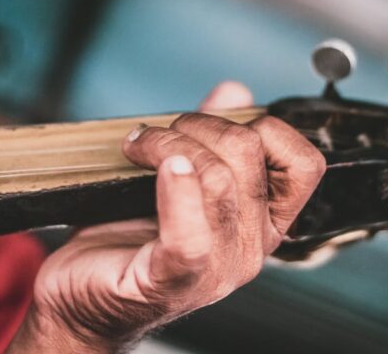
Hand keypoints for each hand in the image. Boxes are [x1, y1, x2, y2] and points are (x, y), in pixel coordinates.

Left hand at [7, 82, 324, 352]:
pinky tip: (149, 166)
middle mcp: (250, 248)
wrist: (83, 296)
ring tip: (136, 144)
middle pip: (249, 156)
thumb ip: (213, 138)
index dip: (267, 128)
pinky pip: (190, 233)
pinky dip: (174, 190)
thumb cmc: (129, 236)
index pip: (304, 165)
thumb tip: (235, 93)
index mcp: (261, 221)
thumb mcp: (180, 177)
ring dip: (169, 144)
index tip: (219, 122)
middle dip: (199, 124)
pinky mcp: (174, 282)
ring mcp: (217, 270)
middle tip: (157, 132)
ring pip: (218, 180)